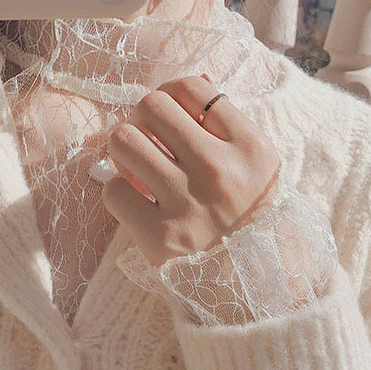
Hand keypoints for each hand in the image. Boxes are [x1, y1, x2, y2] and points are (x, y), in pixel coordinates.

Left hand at [102, 75, 282, 267]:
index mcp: (249, 147)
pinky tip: (138, 201)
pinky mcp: (160, 237)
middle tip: (149, 139)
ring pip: (124, 140)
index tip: (171, 117)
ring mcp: (187, 204)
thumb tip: (182, 91)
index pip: (191, 88)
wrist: (253, 281)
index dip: (172, 95)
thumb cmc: (249, 214)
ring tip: (138, 166)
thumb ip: (225, 126)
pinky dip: (121, 193)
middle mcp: (218, 171)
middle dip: (143, 119)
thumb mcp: (257, 165)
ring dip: (126, 150)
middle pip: (151, 106)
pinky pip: (114, 191)